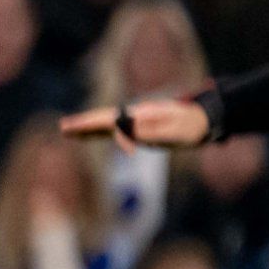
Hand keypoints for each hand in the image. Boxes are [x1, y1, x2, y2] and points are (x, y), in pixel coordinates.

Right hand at [62, 97, 210, 148]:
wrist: (205, 120)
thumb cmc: (191, 126)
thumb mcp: (175, 129)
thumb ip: (150, 129)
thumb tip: (126, 129)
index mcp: (141, 115)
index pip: (113, 121)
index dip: (106, 132)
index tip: (130, 153)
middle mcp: (135, 115)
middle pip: (104, 119)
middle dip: (84, 124)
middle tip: (62, 127)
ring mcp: (136, 121)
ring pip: (106, 125)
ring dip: (88, 129)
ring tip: (68, 131)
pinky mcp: (140, 128)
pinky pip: (114, 130)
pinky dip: (99, 133)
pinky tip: (91, 136)